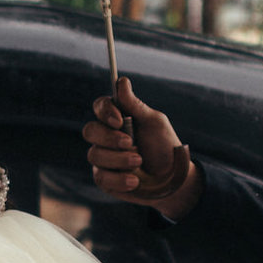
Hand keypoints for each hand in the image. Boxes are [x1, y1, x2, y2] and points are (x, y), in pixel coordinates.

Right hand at [83, 78, 199, 215]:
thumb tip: (121, 81)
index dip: (105, 112)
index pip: (99, 107)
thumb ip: (135, 105)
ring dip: (119, 160)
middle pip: (90, 130)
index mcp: (117, 118)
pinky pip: (101, 177)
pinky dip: (119, 179)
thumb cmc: (164, 146)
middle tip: (131, 144)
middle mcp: (105, 137)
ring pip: (95, 155)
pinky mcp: (104, 179)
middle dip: (110, 138)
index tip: (119, 120)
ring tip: (139, 162)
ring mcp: (103, 158)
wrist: (173, 179)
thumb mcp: (155, 123)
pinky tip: (135, 181)